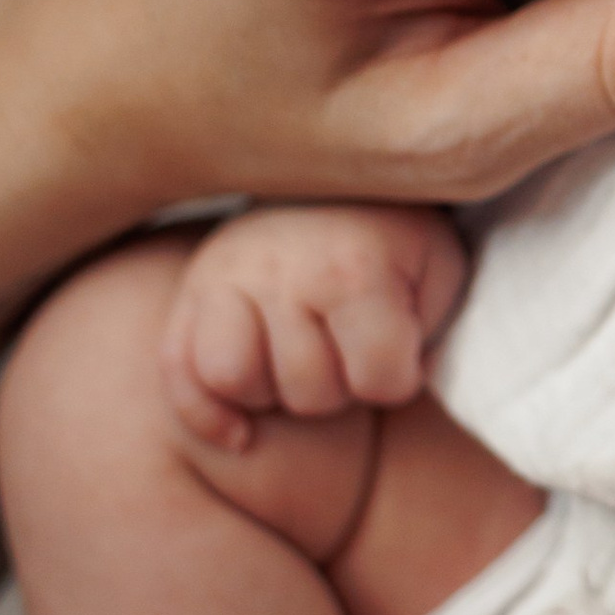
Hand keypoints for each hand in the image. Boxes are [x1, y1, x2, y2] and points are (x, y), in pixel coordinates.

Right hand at [160, 202, 467, 451]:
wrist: (334, 184)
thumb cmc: (395, 242)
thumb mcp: (437, 270)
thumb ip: (430, 335)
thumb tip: (400, 384)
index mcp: (355, 265)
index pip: (379, 380)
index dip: (398, 382)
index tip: (401, 352)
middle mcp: (282, 268)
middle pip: (307, 392)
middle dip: (339, 390)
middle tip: (347, 351)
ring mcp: (226, 276)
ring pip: (230, 378)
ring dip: (270, 393)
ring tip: (297, 366)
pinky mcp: (191, 289)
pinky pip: (176, 370)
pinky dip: (203, 411)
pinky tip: (240, 430)